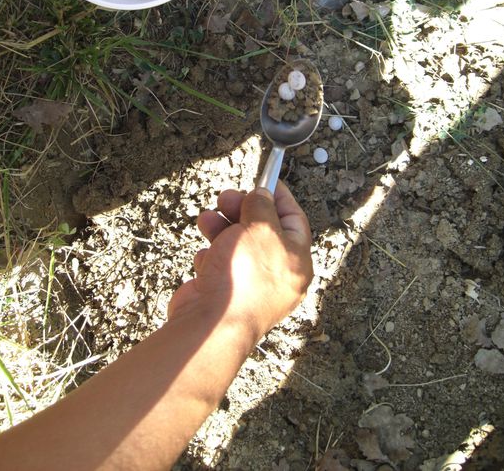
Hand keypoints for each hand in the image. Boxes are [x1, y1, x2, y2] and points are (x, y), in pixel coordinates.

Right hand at [169, 182, 312, 341]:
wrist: (211, 323)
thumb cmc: (243, 277)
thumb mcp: (261, 228)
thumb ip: (262, 206)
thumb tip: (261, 196)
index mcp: (296, 261)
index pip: (293, 219)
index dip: (278, 197)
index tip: (264, 180)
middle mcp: (277, 275)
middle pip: (262, 229)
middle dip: (242, 209)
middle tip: (225, 197)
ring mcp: (251, 286)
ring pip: (237, 244)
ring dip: (221, 227)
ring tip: (207, 220)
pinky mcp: (226, 293)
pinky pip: (220, 264)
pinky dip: (211, 255)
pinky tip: (206, 257)